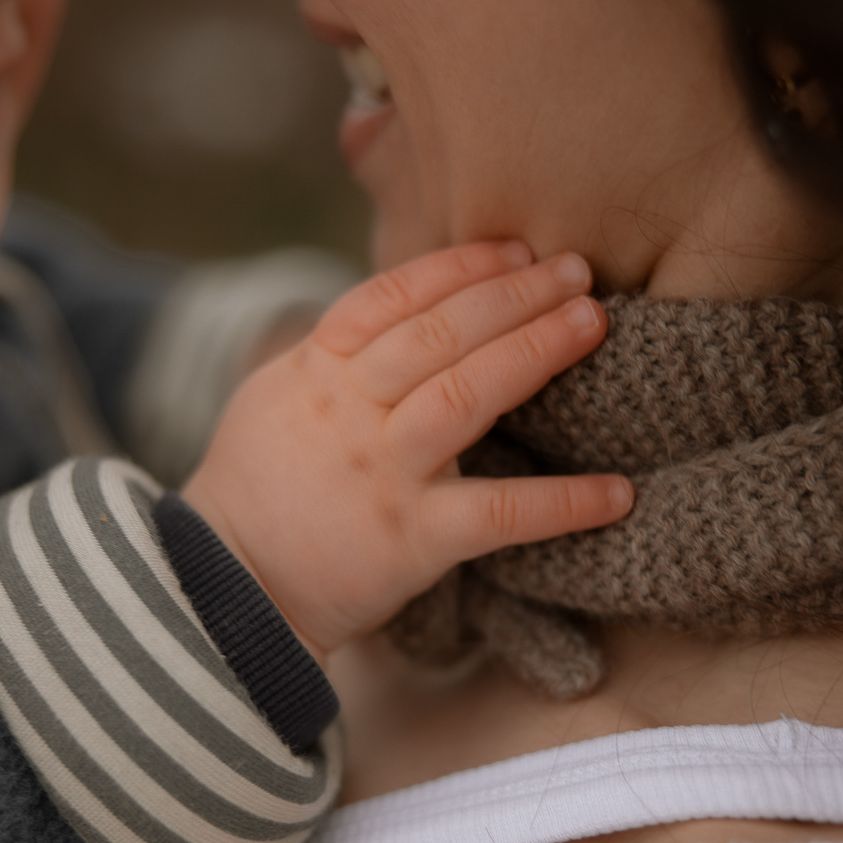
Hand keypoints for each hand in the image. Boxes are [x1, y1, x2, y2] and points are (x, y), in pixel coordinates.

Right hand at [182, 242, 634, 659]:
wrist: (223, 592)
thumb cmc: (257, 490)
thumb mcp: (276, 398)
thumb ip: (338, 355)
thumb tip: (411, 311)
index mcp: (317, 370)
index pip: (394, 296)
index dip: (461, 267)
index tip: (516, 249)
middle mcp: (350, 410)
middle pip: (442, 333)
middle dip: (515, 295)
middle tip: (578, 271)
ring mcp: (384, 472)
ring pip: (468, 394)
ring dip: (536, 351)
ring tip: (592, 324)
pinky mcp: (413, 539)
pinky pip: (500, 513)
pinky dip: (564, 503)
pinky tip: (618, 493)